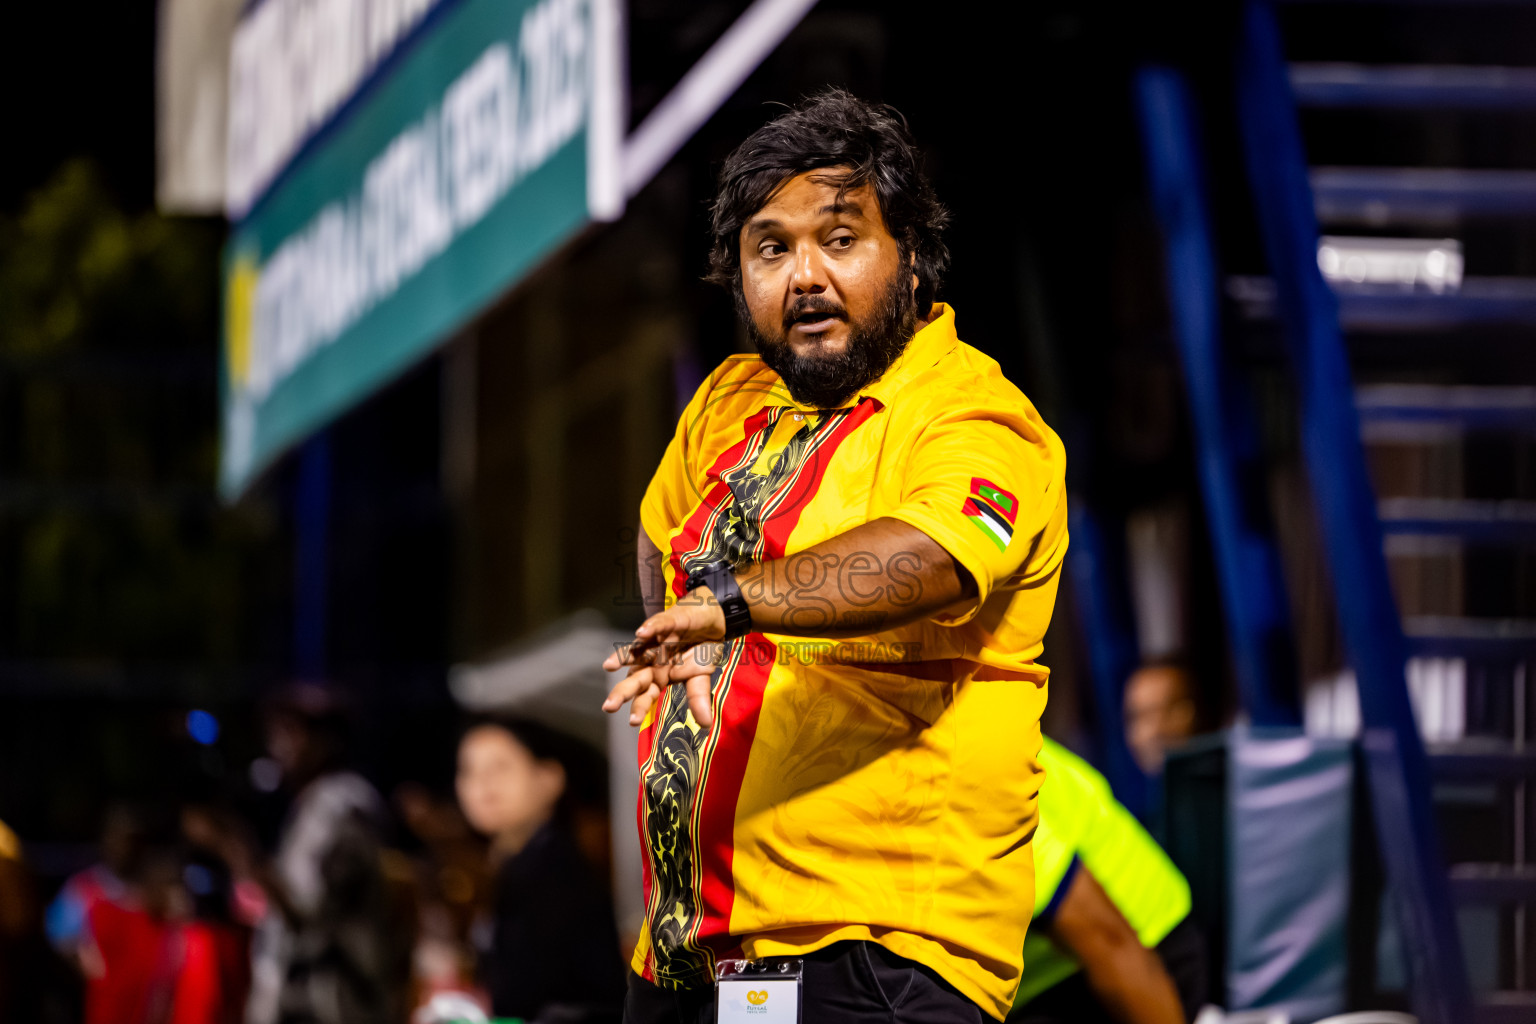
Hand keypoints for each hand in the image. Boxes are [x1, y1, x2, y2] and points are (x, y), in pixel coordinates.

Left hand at [602, 587, 727, 726]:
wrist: (712, 622)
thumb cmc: (701, 651)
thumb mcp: (701, 676)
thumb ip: (698, 698)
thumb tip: (705, 725)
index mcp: (659, 677)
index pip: (646, 695)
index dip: (640, 707)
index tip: (634, 722)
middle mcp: (652, 661)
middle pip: (635, 678)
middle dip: (622, 691)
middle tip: (609, 706)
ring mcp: (656, 641)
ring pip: (637, 651)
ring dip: (623, 657)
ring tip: (610, 665)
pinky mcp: (667, 622)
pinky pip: (658, 625)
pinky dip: (650, 628)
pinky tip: (641, 633)